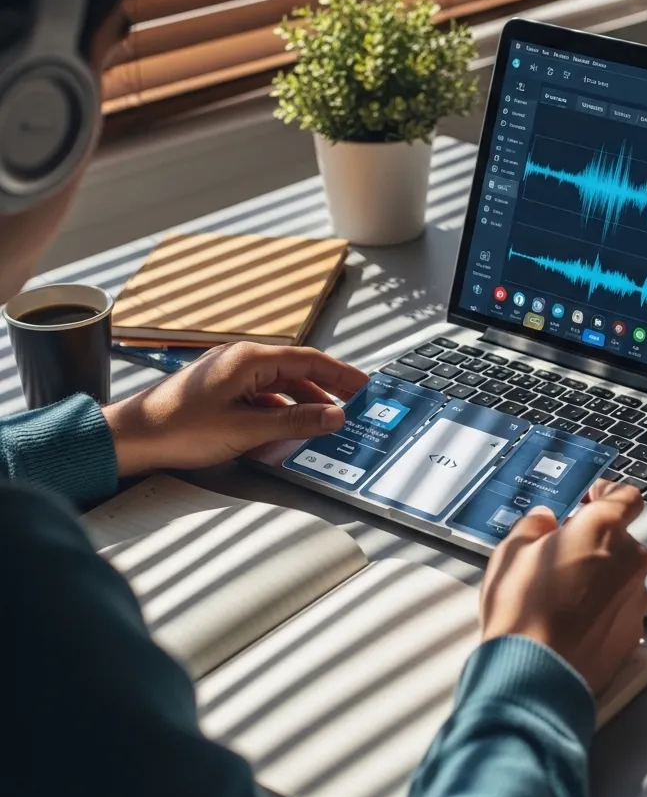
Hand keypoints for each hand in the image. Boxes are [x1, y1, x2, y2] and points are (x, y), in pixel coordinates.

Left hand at [103, 342, 367, 476]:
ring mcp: (232, 374)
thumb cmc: (179, 428)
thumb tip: (335, 415)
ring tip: (329, 420)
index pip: (309, 360)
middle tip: (356, 403)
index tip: (365, 386)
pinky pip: (264, 395)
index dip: (341, 374)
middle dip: (328, 388)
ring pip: (282, 384)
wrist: (132, 438)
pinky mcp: (223, 391)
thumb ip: (295, 422)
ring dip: (306, 401)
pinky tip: (292, 427)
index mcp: (250, 359)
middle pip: (298, 370)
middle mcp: (243, 360)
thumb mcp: (246, 429)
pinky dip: (283, 409)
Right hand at [479, 480, 646, 694]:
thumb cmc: (522, 608)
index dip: (607, 493)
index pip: (625, 496)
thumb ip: (533, 526)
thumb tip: (544, 522)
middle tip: (560, 553)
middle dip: (595, 541)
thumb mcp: (511, 551)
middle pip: (620, 538)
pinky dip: (602, 607)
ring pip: (621, 575)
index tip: (592, 498)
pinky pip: (620, 607)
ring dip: (600, 576)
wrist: (535, 673)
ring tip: (562, 593)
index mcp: (603, 529)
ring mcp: (635, 599)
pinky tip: (571, 619)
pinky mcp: (633, 633)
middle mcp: (629, 560)